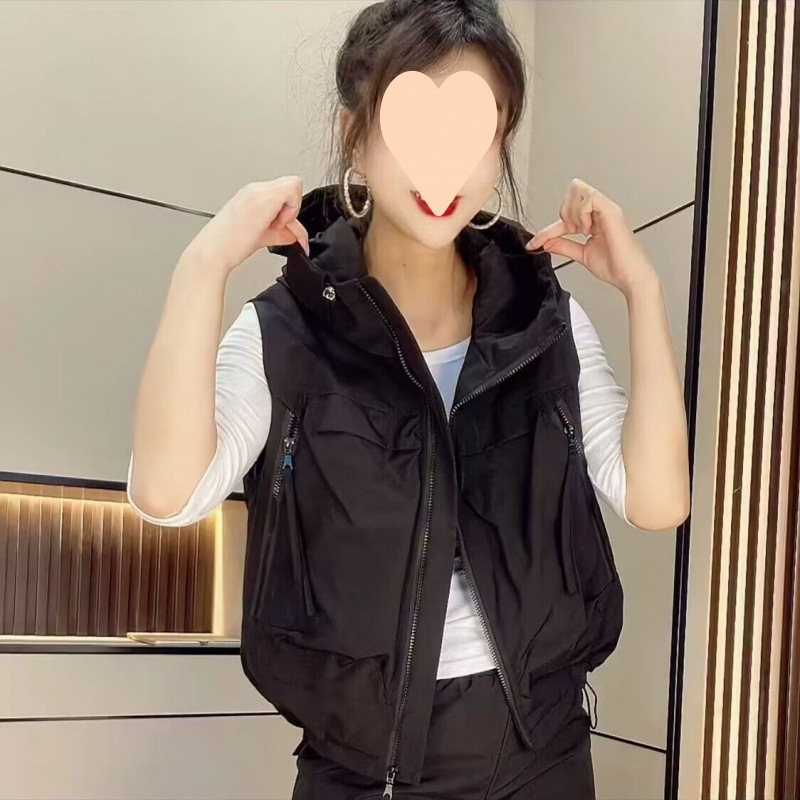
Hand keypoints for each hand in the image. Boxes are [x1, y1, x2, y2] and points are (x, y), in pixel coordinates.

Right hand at [183, 175, 310, 275]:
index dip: (289, 210)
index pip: (284, 194)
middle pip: (291, 186)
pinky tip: (277, 224)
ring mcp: (258, 191)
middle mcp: (255, 190)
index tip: (278, 227)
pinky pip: (293, 189)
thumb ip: (280, 233)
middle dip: (293, 210)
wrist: (214, 252)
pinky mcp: (263, 197)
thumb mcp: (260, 236)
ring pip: (294, 184)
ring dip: (291, 210)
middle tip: (278, 226)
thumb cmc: (228, 246)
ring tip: (275, 227)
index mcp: (252, 195)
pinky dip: (292, 209)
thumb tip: (294, 235)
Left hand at [525, 178, 657, 295]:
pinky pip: (588, 199)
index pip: (565, 213)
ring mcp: (607, 209)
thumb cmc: (614, 266)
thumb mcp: (581, 254)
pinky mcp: (612, 212)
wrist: (629, 277)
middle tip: (572, 232)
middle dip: (564, 212)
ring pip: (578, 189)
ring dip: (573, 212)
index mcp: (595, 218)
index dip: (546, 229)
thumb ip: (563, 246)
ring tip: (582, 230)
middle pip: (573, 188)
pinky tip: (588, 229)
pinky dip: (581, 214)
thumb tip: (546, 242)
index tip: (534, 244)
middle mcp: (601, 210)